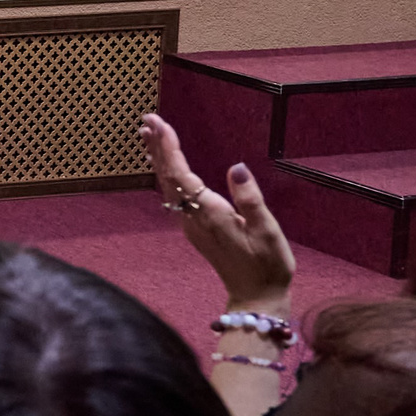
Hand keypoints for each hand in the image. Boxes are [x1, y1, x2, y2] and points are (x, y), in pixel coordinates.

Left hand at [142, 113, 294, 312]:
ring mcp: (190, 224)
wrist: (256, 297)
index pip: (182, 175)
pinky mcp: (193, 228)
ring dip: (159, 158)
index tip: (160, 124)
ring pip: (167, 185)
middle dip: (157, 146)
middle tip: (148, 119)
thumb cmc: (267, 264)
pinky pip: (173, 194)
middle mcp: (193, 218)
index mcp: (209, 214)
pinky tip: (163, 164)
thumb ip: (250, 199)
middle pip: (168, 176)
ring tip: (148, 133)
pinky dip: (166, 173)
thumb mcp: (267, 231)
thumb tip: (237, 168)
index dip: (169, 148)